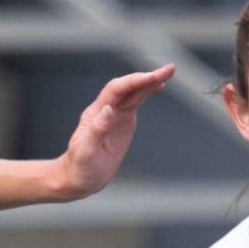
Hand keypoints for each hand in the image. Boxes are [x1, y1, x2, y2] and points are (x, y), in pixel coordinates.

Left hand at [53, 65, 175, 199]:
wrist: (79, 178)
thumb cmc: (79, 167)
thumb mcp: (86, 152)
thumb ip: (97, 130)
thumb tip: (108, 109)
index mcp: (96, 114)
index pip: (116, 90)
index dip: (134, 82)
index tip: (152, 77)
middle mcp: (106, 109)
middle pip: (128, 87)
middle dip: (148, 77)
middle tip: (169, 69)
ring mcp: (115, 115)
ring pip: (134, 93)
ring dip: (150, 82)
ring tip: (169, 72)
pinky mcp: (123, 123)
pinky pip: (136, 103)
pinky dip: (147, 93)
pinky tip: (158, 87)